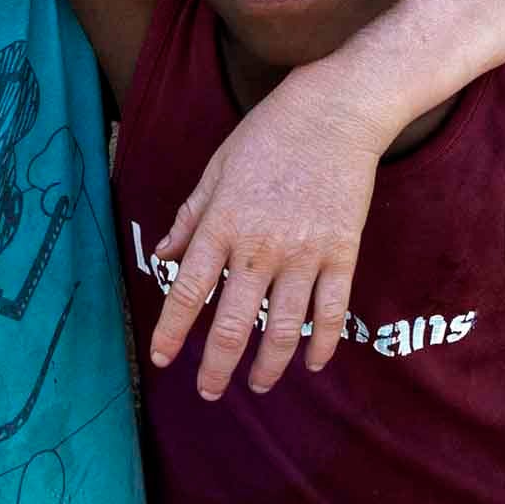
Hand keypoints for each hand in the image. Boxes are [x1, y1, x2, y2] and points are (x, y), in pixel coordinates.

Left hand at [149, 81, 382, 398]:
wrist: (335, 111)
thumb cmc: (268, 135)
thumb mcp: (217, 169)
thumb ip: (190, 217)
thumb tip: (162, 256)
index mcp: (223, 223)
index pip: (189, 290)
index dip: (173, 331)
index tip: (162, 360)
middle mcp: (260, 246)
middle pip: (235, 323)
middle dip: (218, 366)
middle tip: (209, 391)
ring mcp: (305, 253)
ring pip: (284, 328)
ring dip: (268, 365)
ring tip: (258, 385)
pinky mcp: (342, 252)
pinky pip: (331, 310)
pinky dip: (321, 342)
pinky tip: (312, 363)